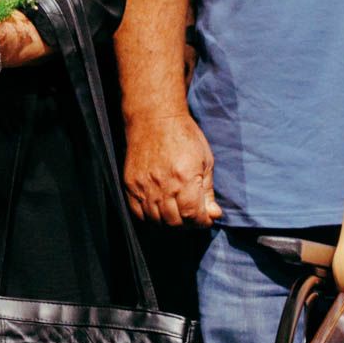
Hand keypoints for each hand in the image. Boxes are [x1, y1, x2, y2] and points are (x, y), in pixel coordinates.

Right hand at [122, 111, 221, 226]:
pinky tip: (159, 212)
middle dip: (188, 224)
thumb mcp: (205, 161)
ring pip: (156, 221)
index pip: (193, 215)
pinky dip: (149, 218)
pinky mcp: (130, 183)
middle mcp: (162, 184)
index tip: (206, 218)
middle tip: (193, 217)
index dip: (202, 222)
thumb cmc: (183, 135)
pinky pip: (138, 212)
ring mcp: (143, 185)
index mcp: (185, 178)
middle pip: (174, 222)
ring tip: (177, 215)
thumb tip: (213, 214)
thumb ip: (208, 191)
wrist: (153, 118)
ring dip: (169, 224)